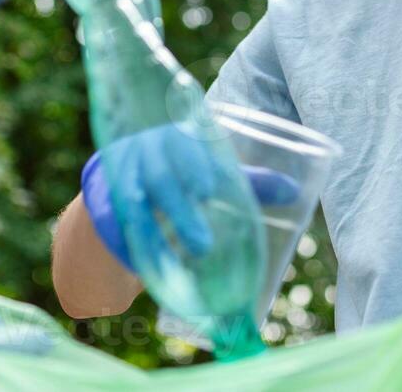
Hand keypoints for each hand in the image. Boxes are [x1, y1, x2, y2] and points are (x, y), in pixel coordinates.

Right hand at [81, 127, 299, 270]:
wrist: (121, 185)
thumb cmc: (183, 176)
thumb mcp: (212, 174)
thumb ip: (251, 182)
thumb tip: (295, 190)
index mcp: (175, 135)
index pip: (182, 143)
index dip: (193, 163)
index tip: (208, 188)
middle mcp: (146, 151)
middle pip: (160, 178)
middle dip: (180, 209)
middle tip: (205, 243)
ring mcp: (122, 177)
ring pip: (137, 204)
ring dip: (159, 234)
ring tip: (192, 256)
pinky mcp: (106, 205)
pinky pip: (116, 225)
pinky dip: (132, 245)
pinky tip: (149, 264)